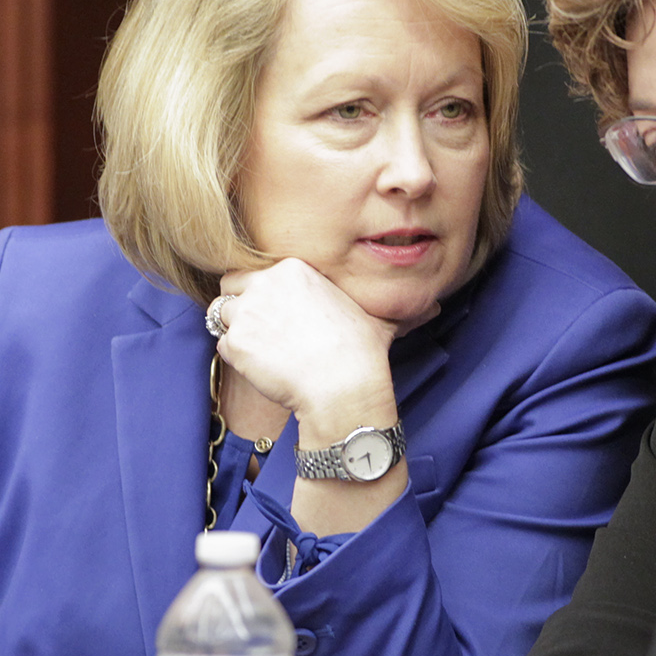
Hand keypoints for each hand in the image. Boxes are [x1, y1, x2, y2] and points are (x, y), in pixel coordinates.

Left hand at [215, 259, 401, 428]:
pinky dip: (238, 360)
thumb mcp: (378, 320)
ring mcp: (248, 311)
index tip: (274, 314)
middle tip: (261, 334)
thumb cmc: (362, 354)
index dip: (260, 293)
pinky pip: (223, 347)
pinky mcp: (236, 342)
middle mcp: (266, 282)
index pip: (256, 271)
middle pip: (231, 286)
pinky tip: (264, 371)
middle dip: (240, 308)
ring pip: (222, 316)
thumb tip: (433, 306)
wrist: (342, 386)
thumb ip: (390, 306)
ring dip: (236, 333)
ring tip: (263, 354)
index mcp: (294, 268)